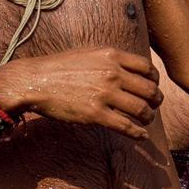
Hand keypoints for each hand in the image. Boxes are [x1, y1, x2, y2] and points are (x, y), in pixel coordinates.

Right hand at [0, 47, 161, 139]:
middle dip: (156, 100)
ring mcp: (104, 94)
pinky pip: (126, 126)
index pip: (148, 68)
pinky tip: (141, 136)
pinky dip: (138, 133)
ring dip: (148, 117)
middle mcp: (112, 74)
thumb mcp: (89, 53)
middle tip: (154, 106)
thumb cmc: (59, 68)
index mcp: (112, 56)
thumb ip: (111, 60)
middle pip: (149, 89)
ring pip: (141, 109)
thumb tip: (131, 68)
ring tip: (146, 120)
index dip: (155, 80)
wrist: (33, 81)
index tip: (154, 87)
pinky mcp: (95, 114)